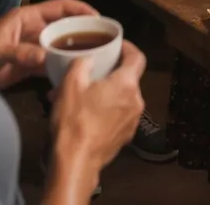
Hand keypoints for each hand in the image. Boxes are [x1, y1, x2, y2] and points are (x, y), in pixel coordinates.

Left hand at [0, 0, 96, 89]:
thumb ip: (20, 53)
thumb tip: (46, 58)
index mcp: (30, 17)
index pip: (62, 6)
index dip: (81, 9)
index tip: (98, 19)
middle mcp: (37, 30)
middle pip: (67, 26)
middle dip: (84, 31)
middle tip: (103, 42)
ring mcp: (35, 48)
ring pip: (62, 46)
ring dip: (76, 51)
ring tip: (95, 59)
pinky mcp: (31, 66)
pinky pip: (53, 64)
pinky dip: (64, 68)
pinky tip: (74, 75)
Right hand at [50, 40, 145, 181]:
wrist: (76, 163)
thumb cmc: (74, 121)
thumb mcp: (71, 84)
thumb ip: (82, 64)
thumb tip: (89, 59)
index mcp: (127, 84)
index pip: (137, 57)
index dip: (128, 48)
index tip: (117, 46)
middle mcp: (136, 101)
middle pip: (129, 78)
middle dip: (110, 74)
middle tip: (92, 73)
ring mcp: (133, 121)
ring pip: (122, 98)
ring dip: (106, 93)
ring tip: (82, 96)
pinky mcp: (126, 137)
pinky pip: (119, 115)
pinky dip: (107, 110)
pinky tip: (86, 115)